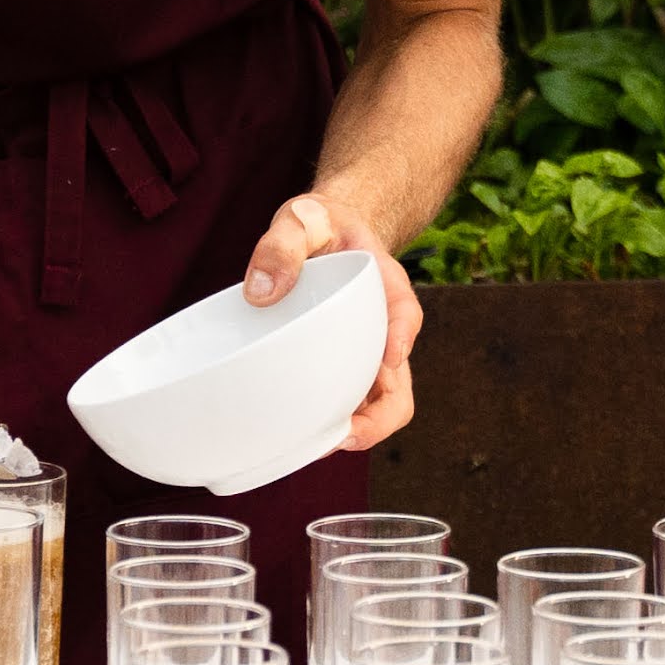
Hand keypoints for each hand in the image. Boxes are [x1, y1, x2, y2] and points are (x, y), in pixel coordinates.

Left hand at [245, 187, 424, 451]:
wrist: (326, 232)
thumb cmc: (318, 226)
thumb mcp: (301, 218)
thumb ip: (282, 243)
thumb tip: (260, 292)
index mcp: (387, 287)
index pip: (404, 315)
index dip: (399, 340)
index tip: (388, 359)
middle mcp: (386, 331)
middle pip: (400, 386)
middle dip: (379, 418)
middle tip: (343, 435)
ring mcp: (368, 356)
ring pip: (379, 408)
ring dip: (357, 432)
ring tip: (316, 447)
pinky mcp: (347, 369)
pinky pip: (352, 406)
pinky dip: (336, 426)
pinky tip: (302, 436)